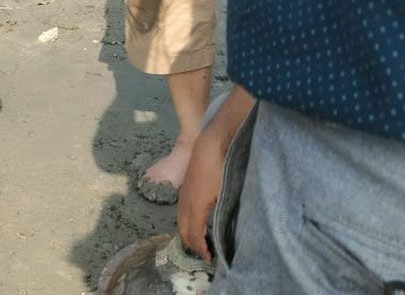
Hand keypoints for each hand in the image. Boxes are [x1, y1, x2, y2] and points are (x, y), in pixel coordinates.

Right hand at [176, 132, 226, 262]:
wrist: (209, 145)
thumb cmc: (220, 169)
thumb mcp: (224, 194)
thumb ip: (219, 214)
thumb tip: (219, 232)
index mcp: (195, 207)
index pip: (194, 235)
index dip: (200, 249)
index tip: (209, 258)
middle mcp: (185, 203)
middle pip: (182, 231)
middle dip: (190, 245)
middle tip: (202, 254)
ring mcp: (183, 195)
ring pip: (180, 221)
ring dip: (187, 234)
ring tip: (198, 243)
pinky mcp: (185, 189)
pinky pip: (182, 212)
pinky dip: (187, 223)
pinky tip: (196, 223)